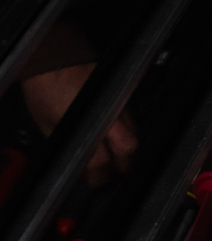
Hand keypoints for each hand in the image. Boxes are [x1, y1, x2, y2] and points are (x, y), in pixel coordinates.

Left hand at [21, 64, 137, 187]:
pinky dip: (126, 131)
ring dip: (127, 149)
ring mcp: (119, 104)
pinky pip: (131, 119)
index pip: (103, 163)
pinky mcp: (122, 95)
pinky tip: (115, 135)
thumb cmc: (47, 87)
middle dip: (124, 165)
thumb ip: (69, 149)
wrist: (54, 58)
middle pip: (129, 149)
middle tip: (115, 174)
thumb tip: (81, 166)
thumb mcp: (49, 126)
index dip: (100, 178)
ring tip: (116, 157)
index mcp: (90, 126)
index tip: (96, 183)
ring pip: (135, 134)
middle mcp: (110, 115)